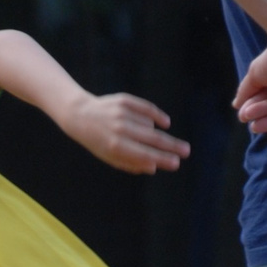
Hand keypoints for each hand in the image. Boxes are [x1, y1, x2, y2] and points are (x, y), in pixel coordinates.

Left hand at [56, 91, 189, 173]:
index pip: (145, 154)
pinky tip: (165, 122)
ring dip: (154, 133)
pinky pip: (147, 108)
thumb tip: (154, 167)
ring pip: (149, 125)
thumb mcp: (110, 157)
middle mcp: (120, 129)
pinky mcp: (124, 100)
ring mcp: (122, 113)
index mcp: (116, 146)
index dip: (162, 159)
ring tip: (146, 136)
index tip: (176, 163)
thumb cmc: (97, 141)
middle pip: (153, 138)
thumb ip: (131, 164)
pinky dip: (157, 115)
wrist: (80, 115)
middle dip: (172, 146)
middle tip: (187, 151)